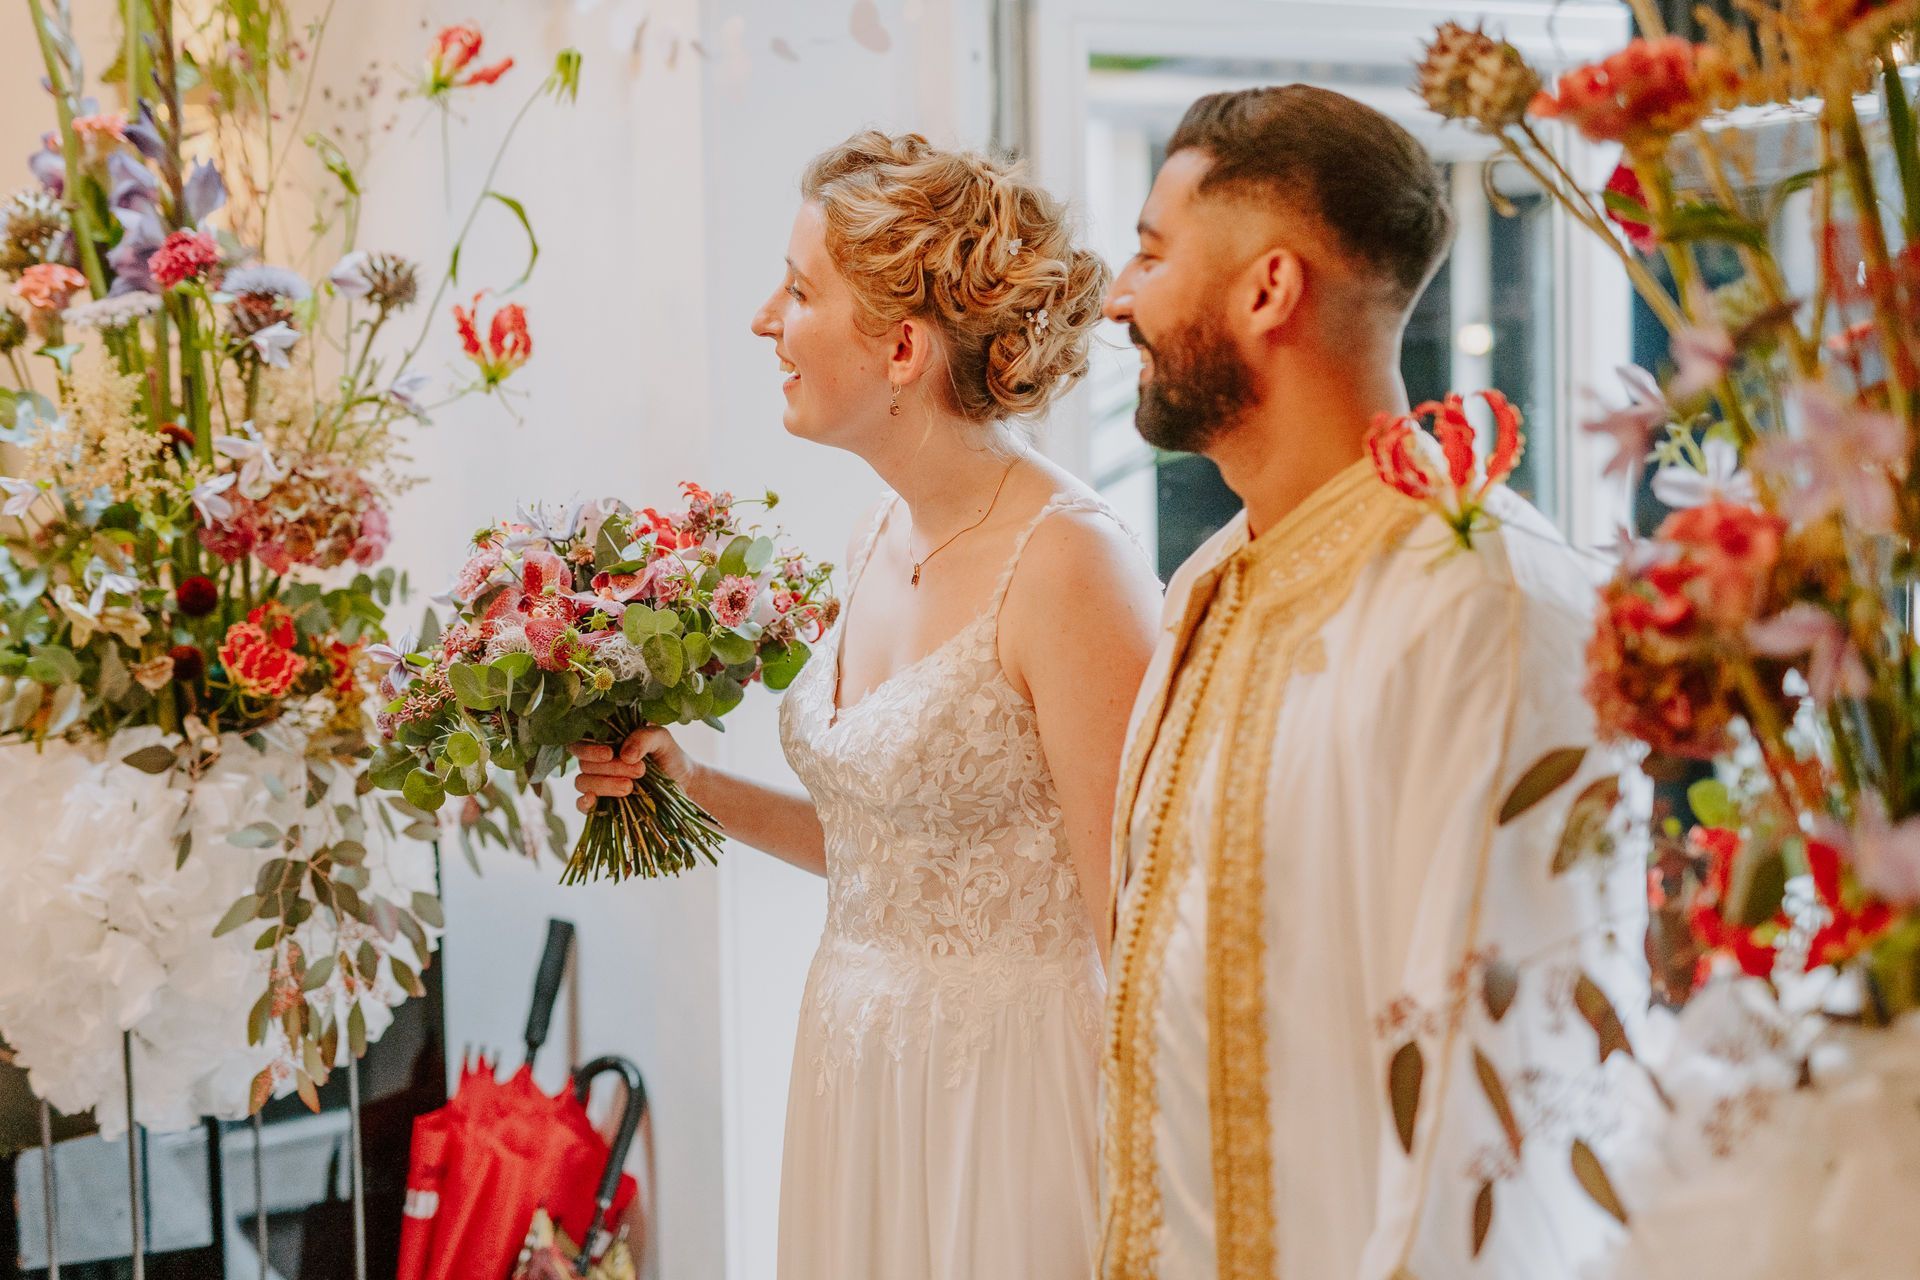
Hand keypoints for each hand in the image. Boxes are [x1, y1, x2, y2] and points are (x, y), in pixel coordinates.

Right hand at [570, 727, 692, 814]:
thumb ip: (644, 738)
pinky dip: (583, 803)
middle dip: (611, 768)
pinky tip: (593, 801)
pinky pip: (581, 805)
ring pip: (582, 782)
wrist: (683, 784)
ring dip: (604, 785)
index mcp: (605, 740)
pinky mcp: (601, 805)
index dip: (589, 748)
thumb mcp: (662, 739)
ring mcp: (597, 783)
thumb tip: (625, 755)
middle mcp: (597, 761)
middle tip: (640, 770)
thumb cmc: (669, 756)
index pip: (580, 741)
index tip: (609, 754)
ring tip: (630, 787)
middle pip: (584, 764)